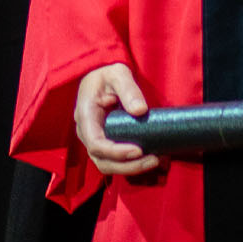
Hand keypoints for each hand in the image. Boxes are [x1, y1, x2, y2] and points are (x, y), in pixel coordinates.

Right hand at [74, 63, 162, 177]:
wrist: (100, 78)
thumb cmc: (106, 74)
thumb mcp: (118, 73)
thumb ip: (128, 89)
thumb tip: (140, 110)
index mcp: (85, 116)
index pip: (96, 144)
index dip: (116, 152)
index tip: (138, 150)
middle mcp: (87, 134)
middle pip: (103, 161)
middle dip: (129, 165)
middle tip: (154, 159)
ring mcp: (95, 141)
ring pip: (109, 166)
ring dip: (132, 168)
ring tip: (156, 160)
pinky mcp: (106, 144)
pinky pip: (116, 161)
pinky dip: (133, 164)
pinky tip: (153, 159)